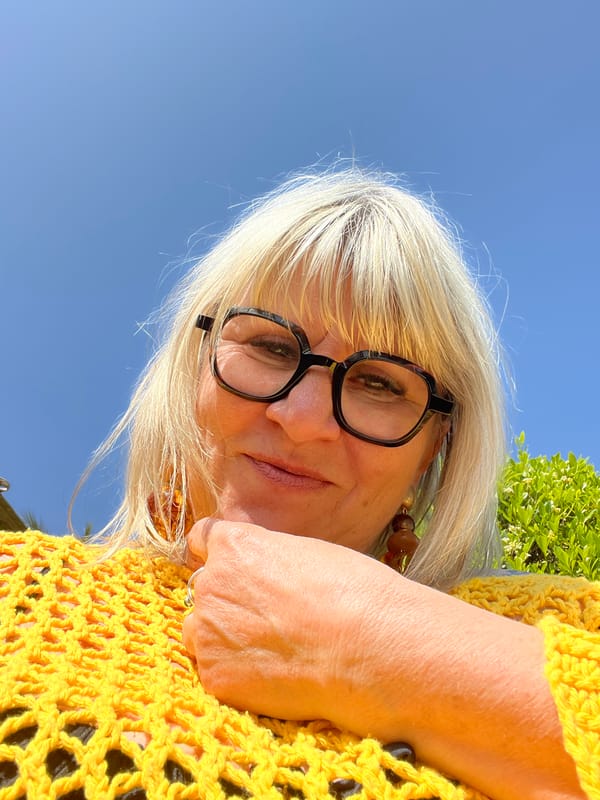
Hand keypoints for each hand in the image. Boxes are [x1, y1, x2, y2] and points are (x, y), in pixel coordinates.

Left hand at [182, 517, 396, 725]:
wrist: (369, 647)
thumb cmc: (352, 591)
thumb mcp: (307, 551)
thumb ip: (269, 557)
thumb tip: (264, 572)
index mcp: (234, 545)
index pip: (201, 538)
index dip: (219, 555)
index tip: (233, 569)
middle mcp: (211, 584)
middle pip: (203, 590)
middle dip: (228, 601)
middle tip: (268, 619)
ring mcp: (208, 632)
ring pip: (199, 632)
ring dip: (223, 638)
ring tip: (269, 649)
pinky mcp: (216, 676)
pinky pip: (215, 671)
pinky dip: (237, 675)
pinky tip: (274, 675)